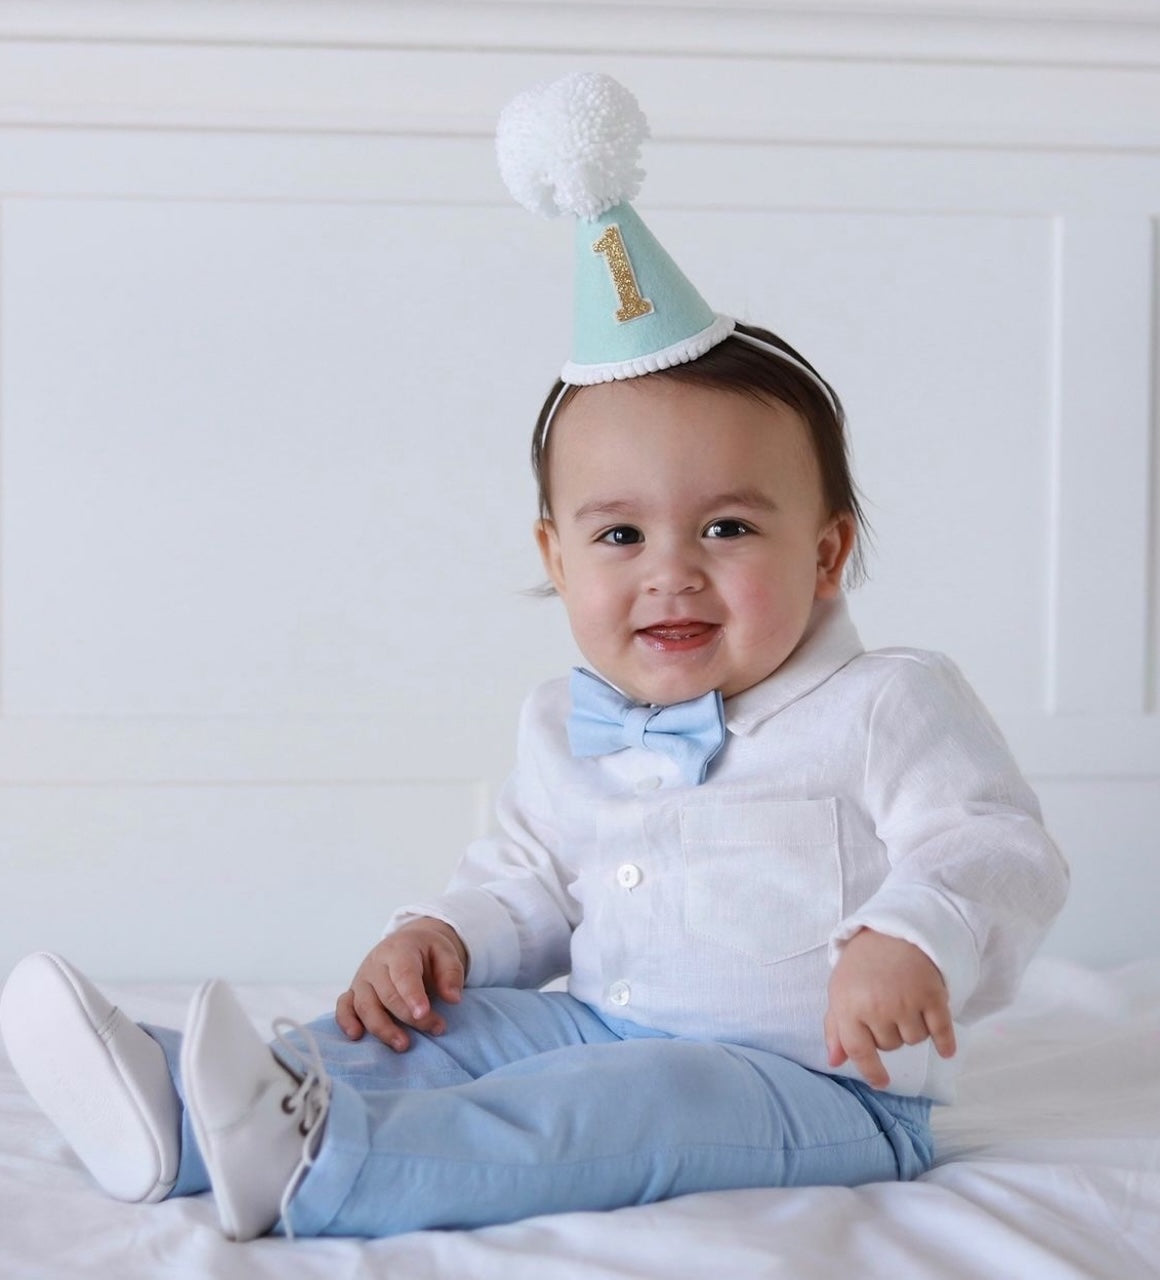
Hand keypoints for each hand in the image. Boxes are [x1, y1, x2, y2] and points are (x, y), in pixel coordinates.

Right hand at [335, 918, 467, 1050]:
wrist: (407, 943)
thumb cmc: (427, 952)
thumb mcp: (445, 952)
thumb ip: (451, 973)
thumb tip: (453, 998)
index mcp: (399, 949)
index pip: (403, 973)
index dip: (413, 995)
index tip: (424, 1013)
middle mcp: (376, 964)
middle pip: (387, 994)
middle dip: (409, 1017)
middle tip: (435, 1029)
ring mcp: (362, 979)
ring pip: (365, 1005)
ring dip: (382, 1028)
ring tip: (403, 1045)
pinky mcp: (353, 992)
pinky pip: (343, 1006)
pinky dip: (346, 1021)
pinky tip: (356, 1036)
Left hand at [823, 928, 955, 1088]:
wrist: (892, 929)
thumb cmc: (861, 965)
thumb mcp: (840, 991)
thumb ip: (835, 1028)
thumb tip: (835, 1062)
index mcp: (848, 1006)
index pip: (858, 1051)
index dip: (870, 1071)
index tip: (880, 1082)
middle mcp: (877, 1007)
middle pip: (890, 1046)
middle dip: (889, 1032)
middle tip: (887, 1005)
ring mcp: (906, 1002)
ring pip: (914, 1040)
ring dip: (912, 1028)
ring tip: (906, 1002)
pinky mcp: (932, 995)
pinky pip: (941, 1032)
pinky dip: (945, 1043)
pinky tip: (945, 1050)